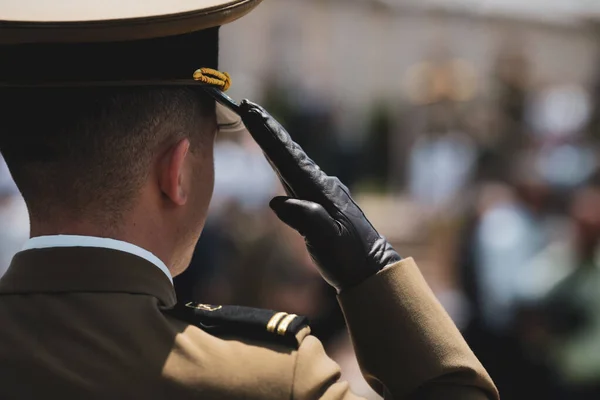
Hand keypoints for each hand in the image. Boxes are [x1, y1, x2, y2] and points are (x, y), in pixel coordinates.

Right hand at [238, 100, 400, 291]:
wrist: (371, 270)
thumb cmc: (350, 258)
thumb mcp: (329, 241)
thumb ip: (306, 219)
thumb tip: (277, 202)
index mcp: (321, 190)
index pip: (289, 157)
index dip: (268, 135)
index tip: (251, 112)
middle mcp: (321, 185)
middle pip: (289, 152)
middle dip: (268, 130)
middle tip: (249, 106)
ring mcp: (322, 193)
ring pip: (292, 161)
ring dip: (274, 142)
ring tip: (258, 123)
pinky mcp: (320, 204)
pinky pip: (296, 176)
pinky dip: (282, 161)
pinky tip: (277, 158)